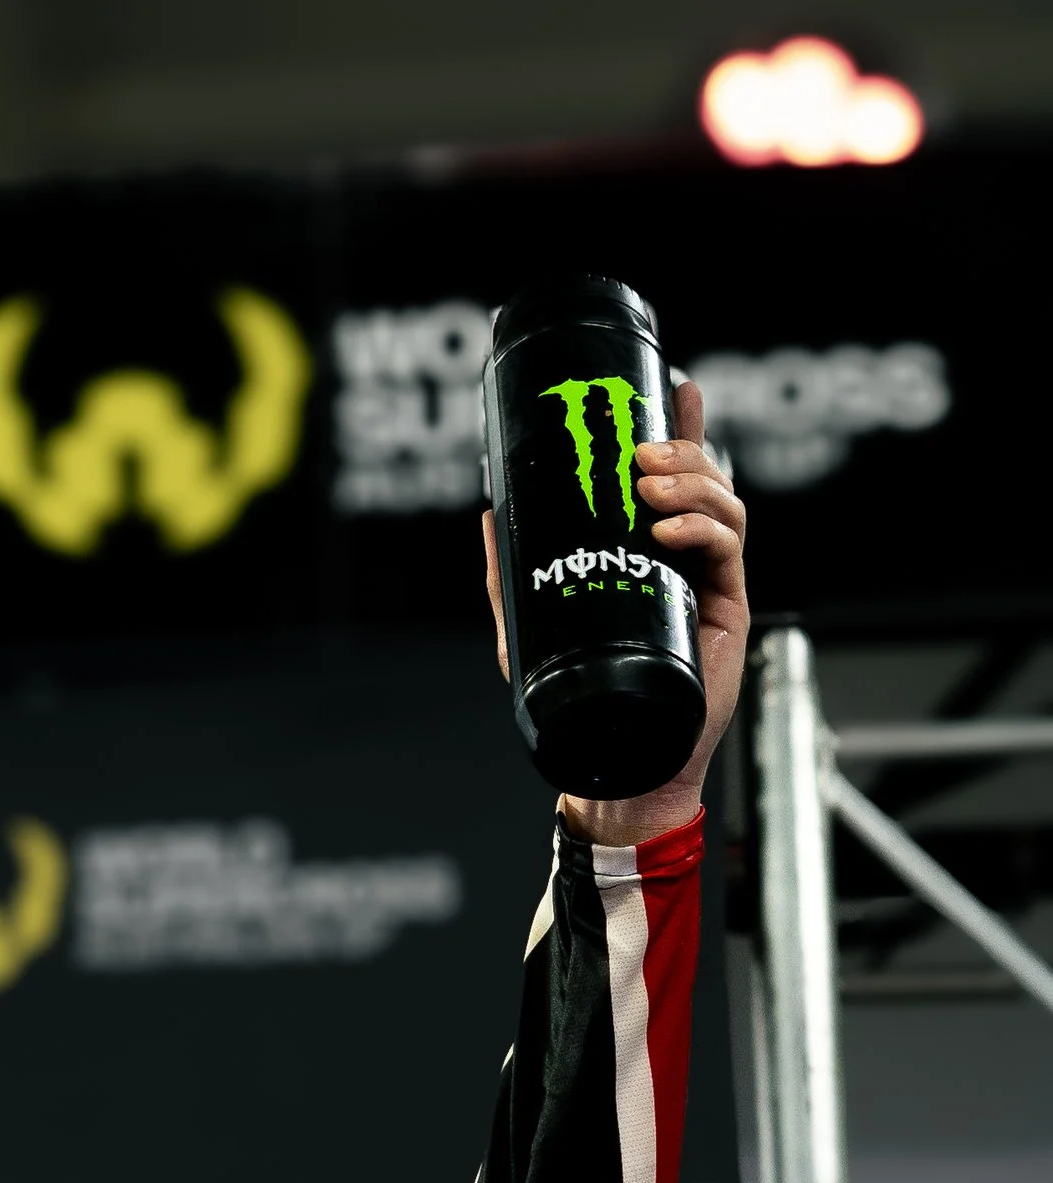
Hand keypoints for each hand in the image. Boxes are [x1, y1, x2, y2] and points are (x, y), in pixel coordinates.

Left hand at [480, 377, 749, 849]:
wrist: (618, 763)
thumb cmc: (578, 703)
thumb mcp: (528, 630)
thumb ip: (511, 575)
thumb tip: (489, 514)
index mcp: (655, 553)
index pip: (677, 478)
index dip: (683, 427)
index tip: (679, 384)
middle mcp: (690, 560)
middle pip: (706, 481)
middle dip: (680, 452)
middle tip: (639, 453)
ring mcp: (712, 582)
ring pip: (725, 506)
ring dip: (692, 484)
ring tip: (650, 487)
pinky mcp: (728, 610)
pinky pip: (729, 551)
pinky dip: (703, 529)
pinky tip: (669, 530)